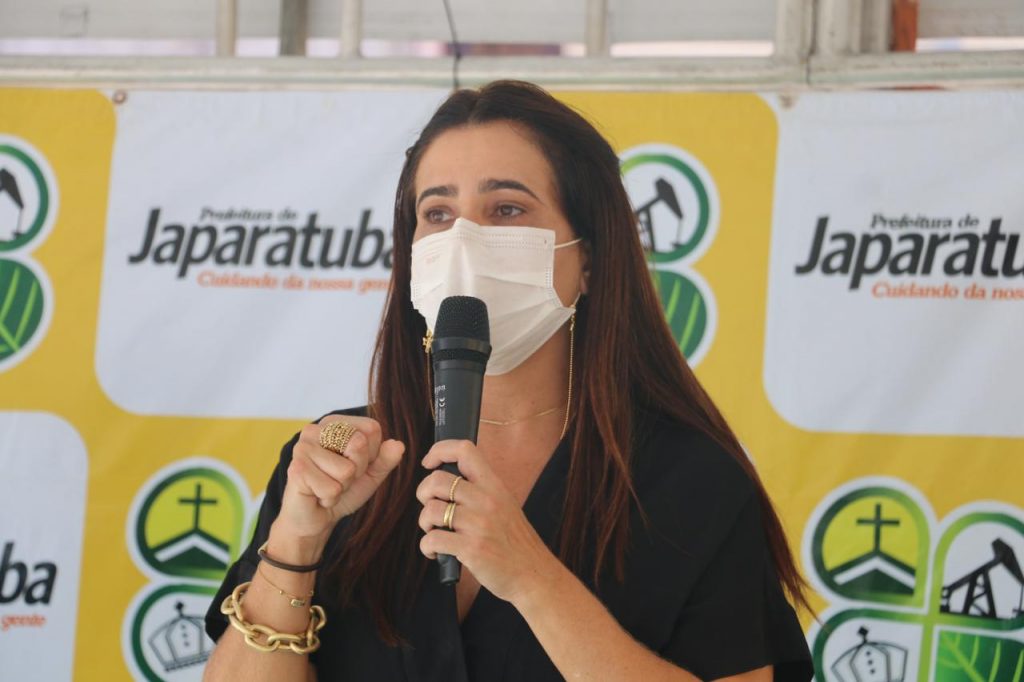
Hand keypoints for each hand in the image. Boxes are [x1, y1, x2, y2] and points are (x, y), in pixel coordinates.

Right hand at [277, 415, 404, 547]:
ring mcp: (303, 447)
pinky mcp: (296, 468)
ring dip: (341, 486)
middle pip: (360, 444)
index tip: (354, 464)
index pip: (372, 429)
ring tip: (326, 486)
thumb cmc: (341, 490)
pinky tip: (317, 495)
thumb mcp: (370, 474)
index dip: (371, 454)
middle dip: (356, 471)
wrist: (315, 518)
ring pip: (347, 469)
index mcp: (335, 423)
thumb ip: (385, 459)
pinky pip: (332, 488)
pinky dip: (329, 498)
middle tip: (338, 478)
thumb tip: (398, 445)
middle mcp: (316, 429)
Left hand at [415, 440, 557, 603]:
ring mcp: (478, 524)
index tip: (429, 462)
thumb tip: (447, 479)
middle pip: (437, 480)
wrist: (533, 574)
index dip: (440, 451)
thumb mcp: (505, 504)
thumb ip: (481, 490)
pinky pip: (432, 540)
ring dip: (424, 522)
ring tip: (434, 532)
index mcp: (494, 485)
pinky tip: (435, 552)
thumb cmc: (515, 541)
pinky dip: (426, 547)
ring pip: (430, 510)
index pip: (464, 450)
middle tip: (431, 507)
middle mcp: (486, 500)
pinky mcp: (471, 549)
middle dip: (423, 493)